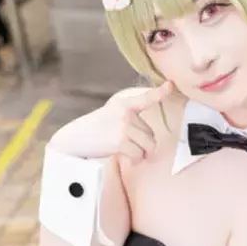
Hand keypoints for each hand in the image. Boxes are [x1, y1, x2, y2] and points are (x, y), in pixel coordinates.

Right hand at [49, 80, 172, 161]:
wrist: (75, 138)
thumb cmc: (97, 128)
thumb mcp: (113, 112)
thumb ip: (132, 114)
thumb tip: (151, 129)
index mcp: (124, 102)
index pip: (146, 97)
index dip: (160, 92)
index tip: (170, 85)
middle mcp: (125, 113)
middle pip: (151, 133)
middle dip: (144, 143)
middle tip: (128, 144)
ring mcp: (123, 127)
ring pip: (148, 145)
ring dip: (142, 153)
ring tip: (129, 152)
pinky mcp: (119, 142)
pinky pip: (139, 154)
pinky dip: (135, 159)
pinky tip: (126, 157)